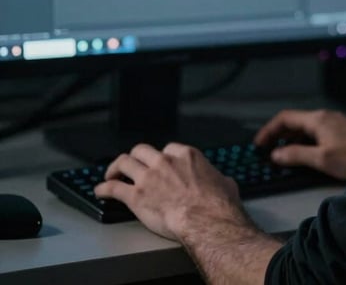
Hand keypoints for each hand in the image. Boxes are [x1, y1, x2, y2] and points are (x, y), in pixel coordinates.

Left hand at [94, 142, 248, 240]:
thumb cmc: (217, 203)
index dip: (162, 156)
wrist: (206, 219)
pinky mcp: (136, 196)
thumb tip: (222, 183)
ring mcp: (148, 177)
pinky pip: (113, 188)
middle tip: (132, 165)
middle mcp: (164, 161)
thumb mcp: (225, 183)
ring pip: (124, 162)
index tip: (159, 163)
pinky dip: (104, 189)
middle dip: (136, 157)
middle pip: (141, 150)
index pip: (168, 148)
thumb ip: (218, 178)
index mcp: (186, 155)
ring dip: (115, 168)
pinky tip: (100, 191)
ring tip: (111, 174)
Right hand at [255, 109, 345, 180]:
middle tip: (266, 152)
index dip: (268, 130)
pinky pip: (316, 133)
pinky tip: (304, 155)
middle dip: (278, 135)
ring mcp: (334, 122)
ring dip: (291, 139)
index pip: (285, 118)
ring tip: (281, 156)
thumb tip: (275, 155)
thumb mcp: (321, 159)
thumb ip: (296, 155)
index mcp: (317, 119)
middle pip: (294, 122)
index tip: (257, 145)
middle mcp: (324, 116)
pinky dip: (304, 141)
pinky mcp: (342, 131)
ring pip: (306, 128)